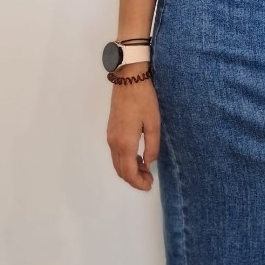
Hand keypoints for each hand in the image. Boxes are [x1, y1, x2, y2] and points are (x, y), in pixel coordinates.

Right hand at [106, 72, 160, 190]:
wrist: (128, 79)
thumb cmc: (144, 100)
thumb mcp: (154, 123)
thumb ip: (152, 146)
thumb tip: (148, 163)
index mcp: (125, 143)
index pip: (128, 172)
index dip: (138, 183)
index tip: (149, 185)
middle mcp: (114, 142)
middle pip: (120, 170)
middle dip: (134, 179)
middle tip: (149, 179)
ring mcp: (110, 136)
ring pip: (117, 162)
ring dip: (129, 170)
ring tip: (146, 169)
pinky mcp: (111, 130)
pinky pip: (116, 153)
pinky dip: (125, 160)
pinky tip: (138, 156)